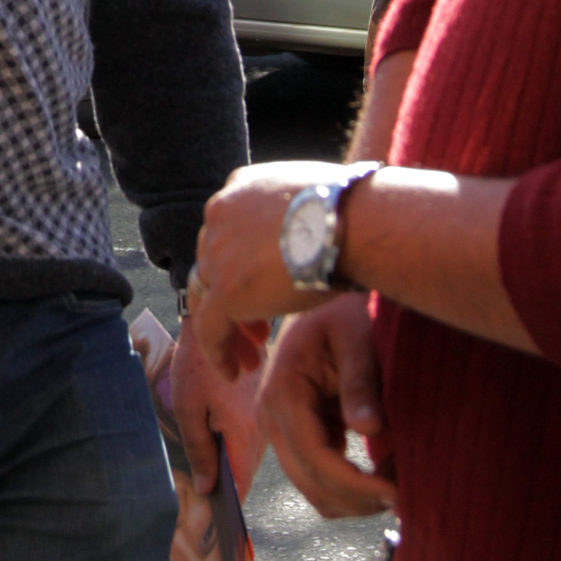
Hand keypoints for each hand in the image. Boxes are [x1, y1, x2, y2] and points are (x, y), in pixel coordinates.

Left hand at [170, 315, 265, 499]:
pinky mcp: (264, 406)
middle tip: (205, 500)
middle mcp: (265, 430)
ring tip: (209, 476)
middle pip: (248, 473)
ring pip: (252, 456)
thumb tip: (206, 489)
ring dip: (234, 465)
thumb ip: (199, 451)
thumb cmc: (196, 364)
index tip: (212, 520)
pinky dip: (239, 445)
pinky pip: (254, 437)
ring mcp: (267, 417)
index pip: (241, 485)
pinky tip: (219, 444)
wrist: (216, 320)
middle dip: (229, 487)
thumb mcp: (188, 408)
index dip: (226, 505)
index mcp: (246, 434)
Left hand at [190, 160, 363, 377]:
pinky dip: (217, 352)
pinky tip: (232, 373)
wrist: (352, 222)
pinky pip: (209, 328)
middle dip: (235, 299)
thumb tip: (319, 231)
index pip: (230, 232)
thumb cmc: (353, 214)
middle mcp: (220, 213)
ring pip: (208, 297)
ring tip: (249, 358)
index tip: (264, 293)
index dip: (242, 266)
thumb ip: (298, 217)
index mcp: (241, 188)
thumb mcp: (315, 203)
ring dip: (227, 330)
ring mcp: (217, 251)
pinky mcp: (224, 289)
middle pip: (215, 264)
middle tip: (258, 332)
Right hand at [259, 300, 397, 517]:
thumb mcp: (357, 337)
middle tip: (406, 493)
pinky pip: (319, 478)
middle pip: (311, 484)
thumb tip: (369, 430)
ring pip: (314, 491)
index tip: (398, 490)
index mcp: (282, 391)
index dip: (356, 484)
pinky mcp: (294, 433)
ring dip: (356, 499)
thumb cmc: (345, 310)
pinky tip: (382, 471)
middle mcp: (270, 415)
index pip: (315, 458)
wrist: (325, 292)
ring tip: (397, 482)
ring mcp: (278, 427)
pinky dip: (351, 488)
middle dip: (359, 498)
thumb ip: (360, 382)